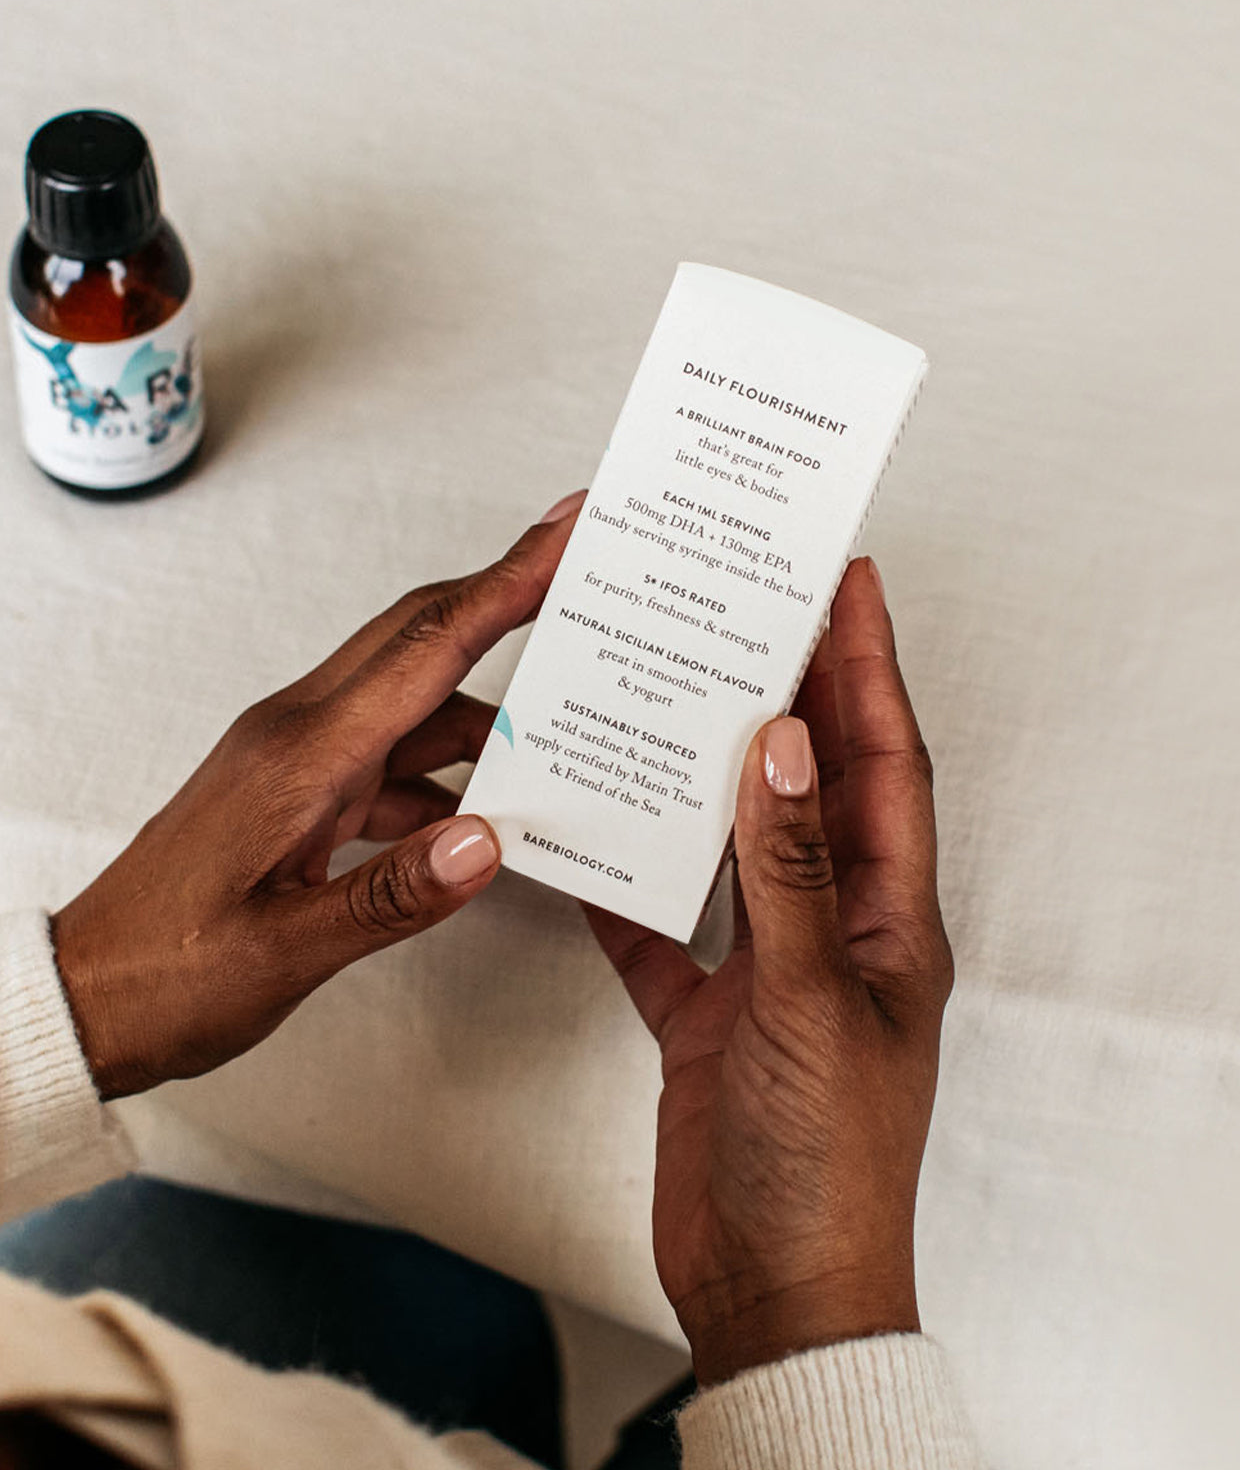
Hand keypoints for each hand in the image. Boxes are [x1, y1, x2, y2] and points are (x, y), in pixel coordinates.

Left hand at [52, 495, 584, 1100]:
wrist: (89, 996)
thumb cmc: (165, 972)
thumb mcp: (284, 950)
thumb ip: (391, 896)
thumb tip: (485, 843)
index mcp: (300, 754)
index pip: (425, 645)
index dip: (504, 583)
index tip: (561, 532)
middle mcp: (299, 736)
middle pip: (420, 640)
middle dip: (504, 599)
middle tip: (577, 571)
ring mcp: (298, 761)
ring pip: (412, 705)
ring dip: (483, 717)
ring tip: (557, 734)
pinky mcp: (299, 792)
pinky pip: (391, 758)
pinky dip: (444, 774)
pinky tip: (480, 814)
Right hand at [588, 557, 951, 1384]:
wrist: (774, 1291)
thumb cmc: (826, 1162)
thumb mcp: (811, 999)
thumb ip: (784, 871)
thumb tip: (777, 745)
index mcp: (888, 919)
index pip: (882, 763)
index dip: (867, 668)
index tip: (845, 584)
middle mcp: (833, 930)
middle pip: (811, 785)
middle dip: (790, 693)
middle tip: (753, 608)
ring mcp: (767, 968)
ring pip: (733, 844)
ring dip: (706, 775)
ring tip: (670, 692)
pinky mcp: (705, 1011)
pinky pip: (661, 924)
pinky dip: (627, 881)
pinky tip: (587, 835)